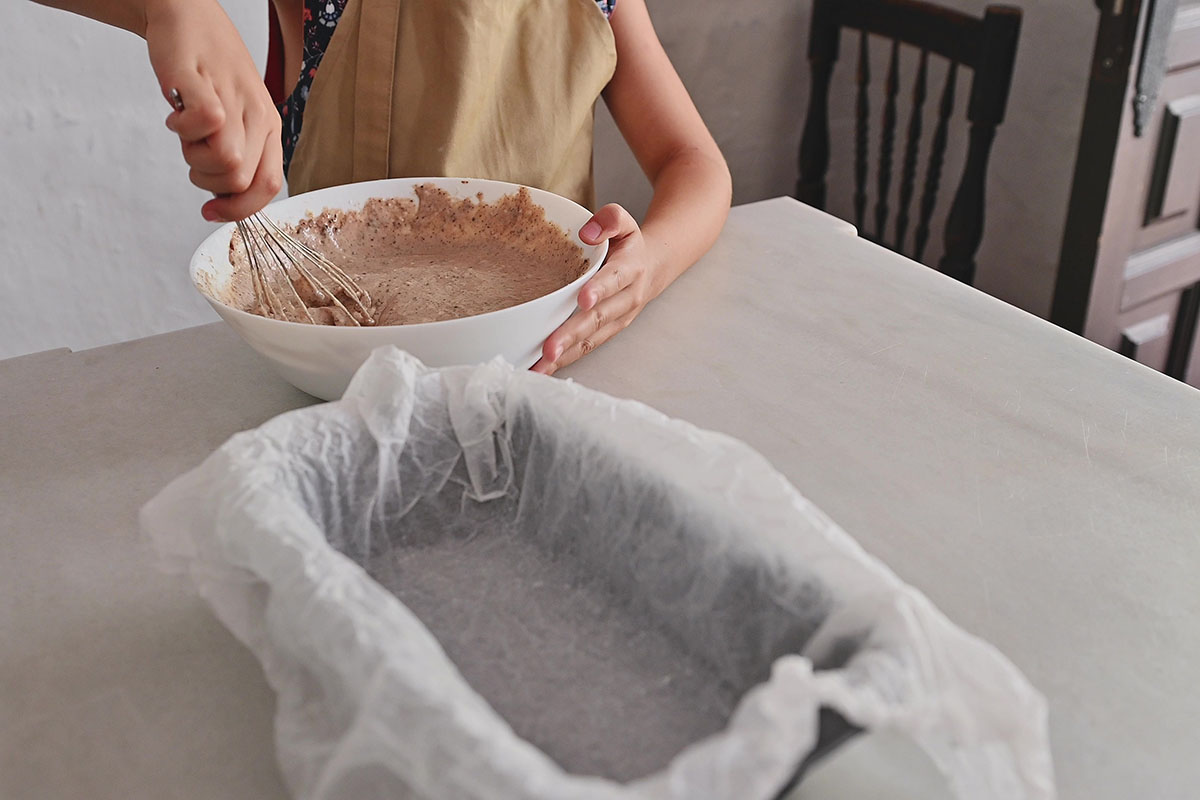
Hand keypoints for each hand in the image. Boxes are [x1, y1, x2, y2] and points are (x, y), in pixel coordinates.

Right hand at [146, 0, 282, 220]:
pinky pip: (205, 124)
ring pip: (225, 162)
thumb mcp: (234, 119)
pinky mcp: (204, 83)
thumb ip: (235, 157)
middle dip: (208, 181)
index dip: (238, 209)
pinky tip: (176, 117)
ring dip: (193, 157)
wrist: (188, 17)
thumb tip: (224, 203)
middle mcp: (258, 116)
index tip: (211, 212)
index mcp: (269, 128)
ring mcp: (235, 99)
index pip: (268, 186)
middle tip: (193, 153)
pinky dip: (182, 130)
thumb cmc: (209, 74)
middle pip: (239, 181)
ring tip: (187, 132)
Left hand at [532, 204, 658, 375]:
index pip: (615, 279)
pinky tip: (543, 369)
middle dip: (573, 334)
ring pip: (592, 339)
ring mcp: (618, 319)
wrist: (651, 268)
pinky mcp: (607, 332)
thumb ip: (610, 220)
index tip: (583, 299)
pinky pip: (587, 348)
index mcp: (630, 268)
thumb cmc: (628, 245)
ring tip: (542, 365)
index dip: (601, 289)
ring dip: (567, 354)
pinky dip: (565, 360)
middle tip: (550, 348)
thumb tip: (587, 233)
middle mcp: (627, 298)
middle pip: (599, 318)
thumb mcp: (624, 223)